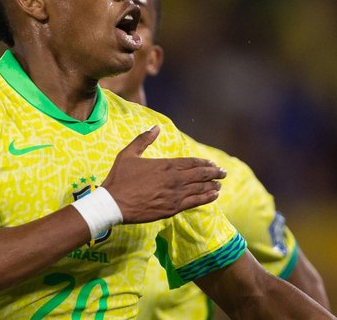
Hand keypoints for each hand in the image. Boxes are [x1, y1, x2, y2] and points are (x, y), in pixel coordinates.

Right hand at [102, 126, 224, 222]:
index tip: (212, 164)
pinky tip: (213, 195)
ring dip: (212, 185)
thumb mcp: (128, 154)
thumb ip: (143, 140)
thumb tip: (156, 127)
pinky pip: (195, 202)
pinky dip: (206, 198)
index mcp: (165, 165)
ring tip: (220, 184)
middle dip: (214, 173)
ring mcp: (175, 195)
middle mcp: (174, 179)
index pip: (191, 162)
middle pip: (200, 175)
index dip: (204, 163)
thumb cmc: (120, 178)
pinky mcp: (172, 209)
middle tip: (223, 172)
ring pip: (200, 188)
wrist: (114, 204)